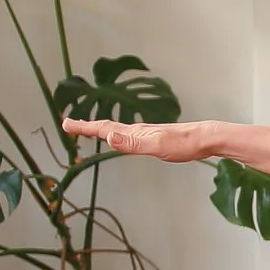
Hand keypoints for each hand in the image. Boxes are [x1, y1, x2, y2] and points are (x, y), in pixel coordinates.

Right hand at [62, 117, 207, 162]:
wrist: (204, 138)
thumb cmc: (182, 144)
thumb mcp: (156, 146)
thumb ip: (132, 144)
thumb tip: (108, 138)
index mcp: (134, 132)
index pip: (103, 128)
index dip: (84, 127)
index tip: (65, 123)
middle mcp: (137, 130)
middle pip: (106, 127)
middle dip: (86, 126)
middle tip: (69, 125)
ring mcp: (145, 134)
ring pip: (117, 130)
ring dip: (100, 129)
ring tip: (89, 129)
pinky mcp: (154, 138)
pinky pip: (128, 135)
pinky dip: (117, 135)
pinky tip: (122, 138)